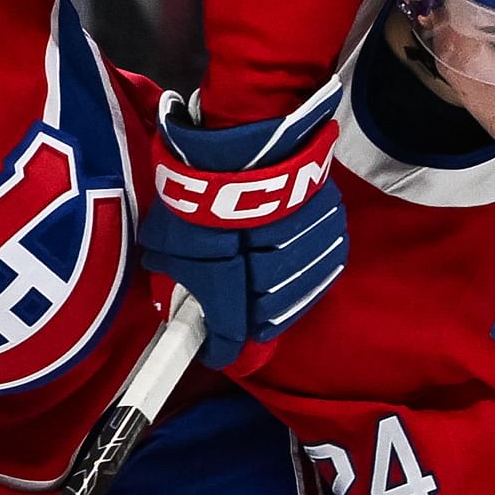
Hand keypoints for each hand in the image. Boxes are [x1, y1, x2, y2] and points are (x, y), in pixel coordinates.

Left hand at [133, 85, 344, 369]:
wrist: (244, 142)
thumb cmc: (200, 191)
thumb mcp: (168, 235)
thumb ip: (170, 268)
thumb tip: (165, 285)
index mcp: (229, 293)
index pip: (230, 338)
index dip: (222, 348)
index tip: (217, 352)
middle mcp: (271, 285)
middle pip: (268, 320)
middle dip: (253, 321)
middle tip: (241, 316)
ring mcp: (305, 261)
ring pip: (298, 295)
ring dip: (283, 296)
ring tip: (266, 288)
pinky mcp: (330, 232)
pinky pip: (321, 264)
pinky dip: (306, 268)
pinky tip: (291, 260)